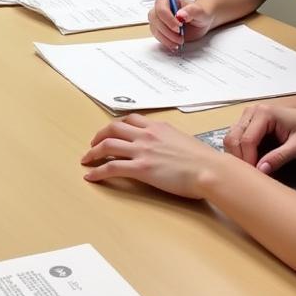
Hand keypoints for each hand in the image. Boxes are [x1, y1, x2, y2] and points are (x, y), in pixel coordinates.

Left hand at [81, 114, 227, 199]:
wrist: (210, 170)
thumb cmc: (204, 160)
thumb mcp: (183, 140)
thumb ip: (169, 140)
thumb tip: (166, 146)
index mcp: (158, 127)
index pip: (130, 119)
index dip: (116, 125)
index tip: (110, 131)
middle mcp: (147, 134)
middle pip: (113, 128)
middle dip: (99, 135)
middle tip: (92, 145)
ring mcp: (142, 150)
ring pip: (108, 145)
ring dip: (93, 152)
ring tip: (86, 159)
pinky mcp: (141, 168)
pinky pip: (112, 167)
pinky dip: (98, 171)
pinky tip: (91, 176)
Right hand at [148, 0, 213, 49]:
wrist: (200, 22)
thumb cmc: (199, 13)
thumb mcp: (199, 11)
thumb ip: (191, 11)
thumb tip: (180, 14)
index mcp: (167, 1)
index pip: (160, 9)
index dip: (168, 19)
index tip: (179, 26)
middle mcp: (160, 10)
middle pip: (154, 19)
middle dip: (167, 31)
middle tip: (180, 37)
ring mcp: (158, 21)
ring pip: (155, 29)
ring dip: (167, 38)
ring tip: (180, 41)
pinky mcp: (160, 31)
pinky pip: (158, 37)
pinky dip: (166, 43)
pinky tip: (175, 45)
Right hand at [224, 104, 295, 173]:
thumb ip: (279, 157)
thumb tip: (260, 170)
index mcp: (264, 113)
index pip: (247, 139)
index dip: (248, 160)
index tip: (256, 177)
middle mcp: (252, 111)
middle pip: (234, 137)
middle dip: (239, 158)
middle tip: (251, 176)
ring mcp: (249, 116)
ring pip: (232, 137)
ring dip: (238, 155)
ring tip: (252, 170)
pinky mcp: (250, 123)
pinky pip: (238, 138)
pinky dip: (241, 151)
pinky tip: (252, 161)